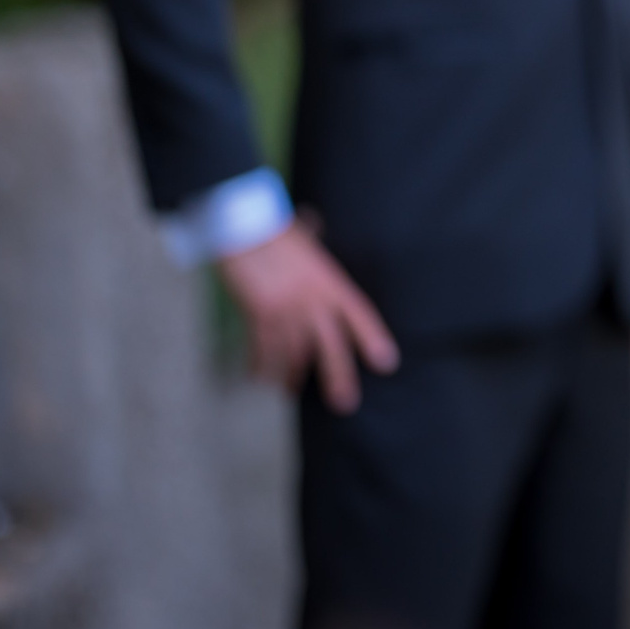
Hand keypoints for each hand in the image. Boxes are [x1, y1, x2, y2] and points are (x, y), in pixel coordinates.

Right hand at [217, 220, 397, 412]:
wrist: (242, 229)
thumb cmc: (275, 231)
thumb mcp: (306, 239)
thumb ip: (316, 244)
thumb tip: (315, 225)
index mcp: (331, 281)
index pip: (360, 314)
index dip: (373, 338)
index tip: (387, 363)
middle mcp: (313, 300)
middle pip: (332, 345)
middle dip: (339, 376)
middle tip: (345, 403)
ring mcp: (286, 310)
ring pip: (295, 355)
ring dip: (292, 376)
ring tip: (291, 391)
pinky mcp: (259, 316)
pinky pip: (263, 350)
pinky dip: (260, 365)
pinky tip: (259, 377)